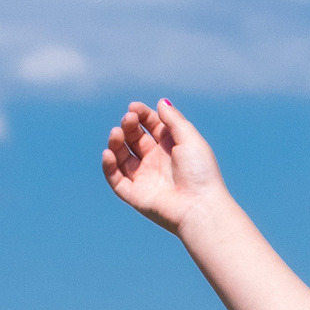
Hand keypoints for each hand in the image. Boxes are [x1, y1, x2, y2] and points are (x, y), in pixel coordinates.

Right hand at [102, 99, 228, 234]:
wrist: (200, 207)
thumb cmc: (200, 173)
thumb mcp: (189, 139)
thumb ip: (174, 120)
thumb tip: (161, 102)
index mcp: (170, 147)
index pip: (150, 126)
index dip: (141, 115)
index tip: (134, 108)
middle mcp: (156, 161)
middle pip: (134, 138)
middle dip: (128, 126)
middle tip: (129, 120)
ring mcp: (145, 178)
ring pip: (122, 156)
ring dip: (116, 142)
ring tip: (117, 134)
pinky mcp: (135, 195)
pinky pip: (115, 179)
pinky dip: (109, 166)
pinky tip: (109, 153)